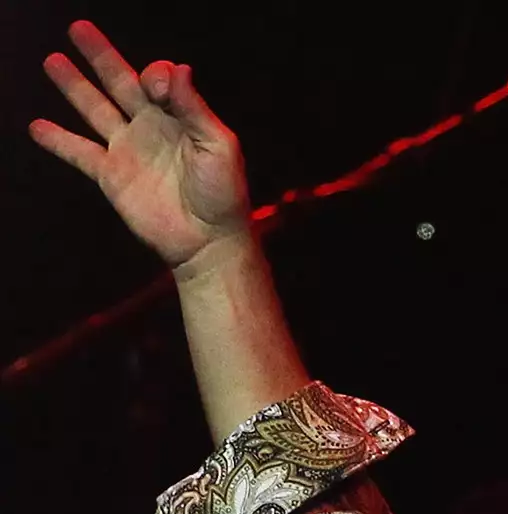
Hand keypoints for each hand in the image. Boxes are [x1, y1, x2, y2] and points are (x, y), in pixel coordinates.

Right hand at [30, 21, 249, 273]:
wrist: (209, 242)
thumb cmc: (223, 195)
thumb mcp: (219, 145)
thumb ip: (194, 108)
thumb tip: (177, 69)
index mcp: (178, 115)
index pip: (155, 78)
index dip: (154, 74)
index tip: (155, 88)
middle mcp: (149, 126)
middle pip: (119, 81)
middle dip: (100, 55)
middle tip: (78, 28)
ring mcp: (128, 150)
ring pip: (94, 109)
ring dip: (73, 85)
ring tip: (53, 61)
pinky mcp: (111, 177)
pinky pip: (79, 154)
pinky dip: (57, 141)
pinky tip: (36, 126)